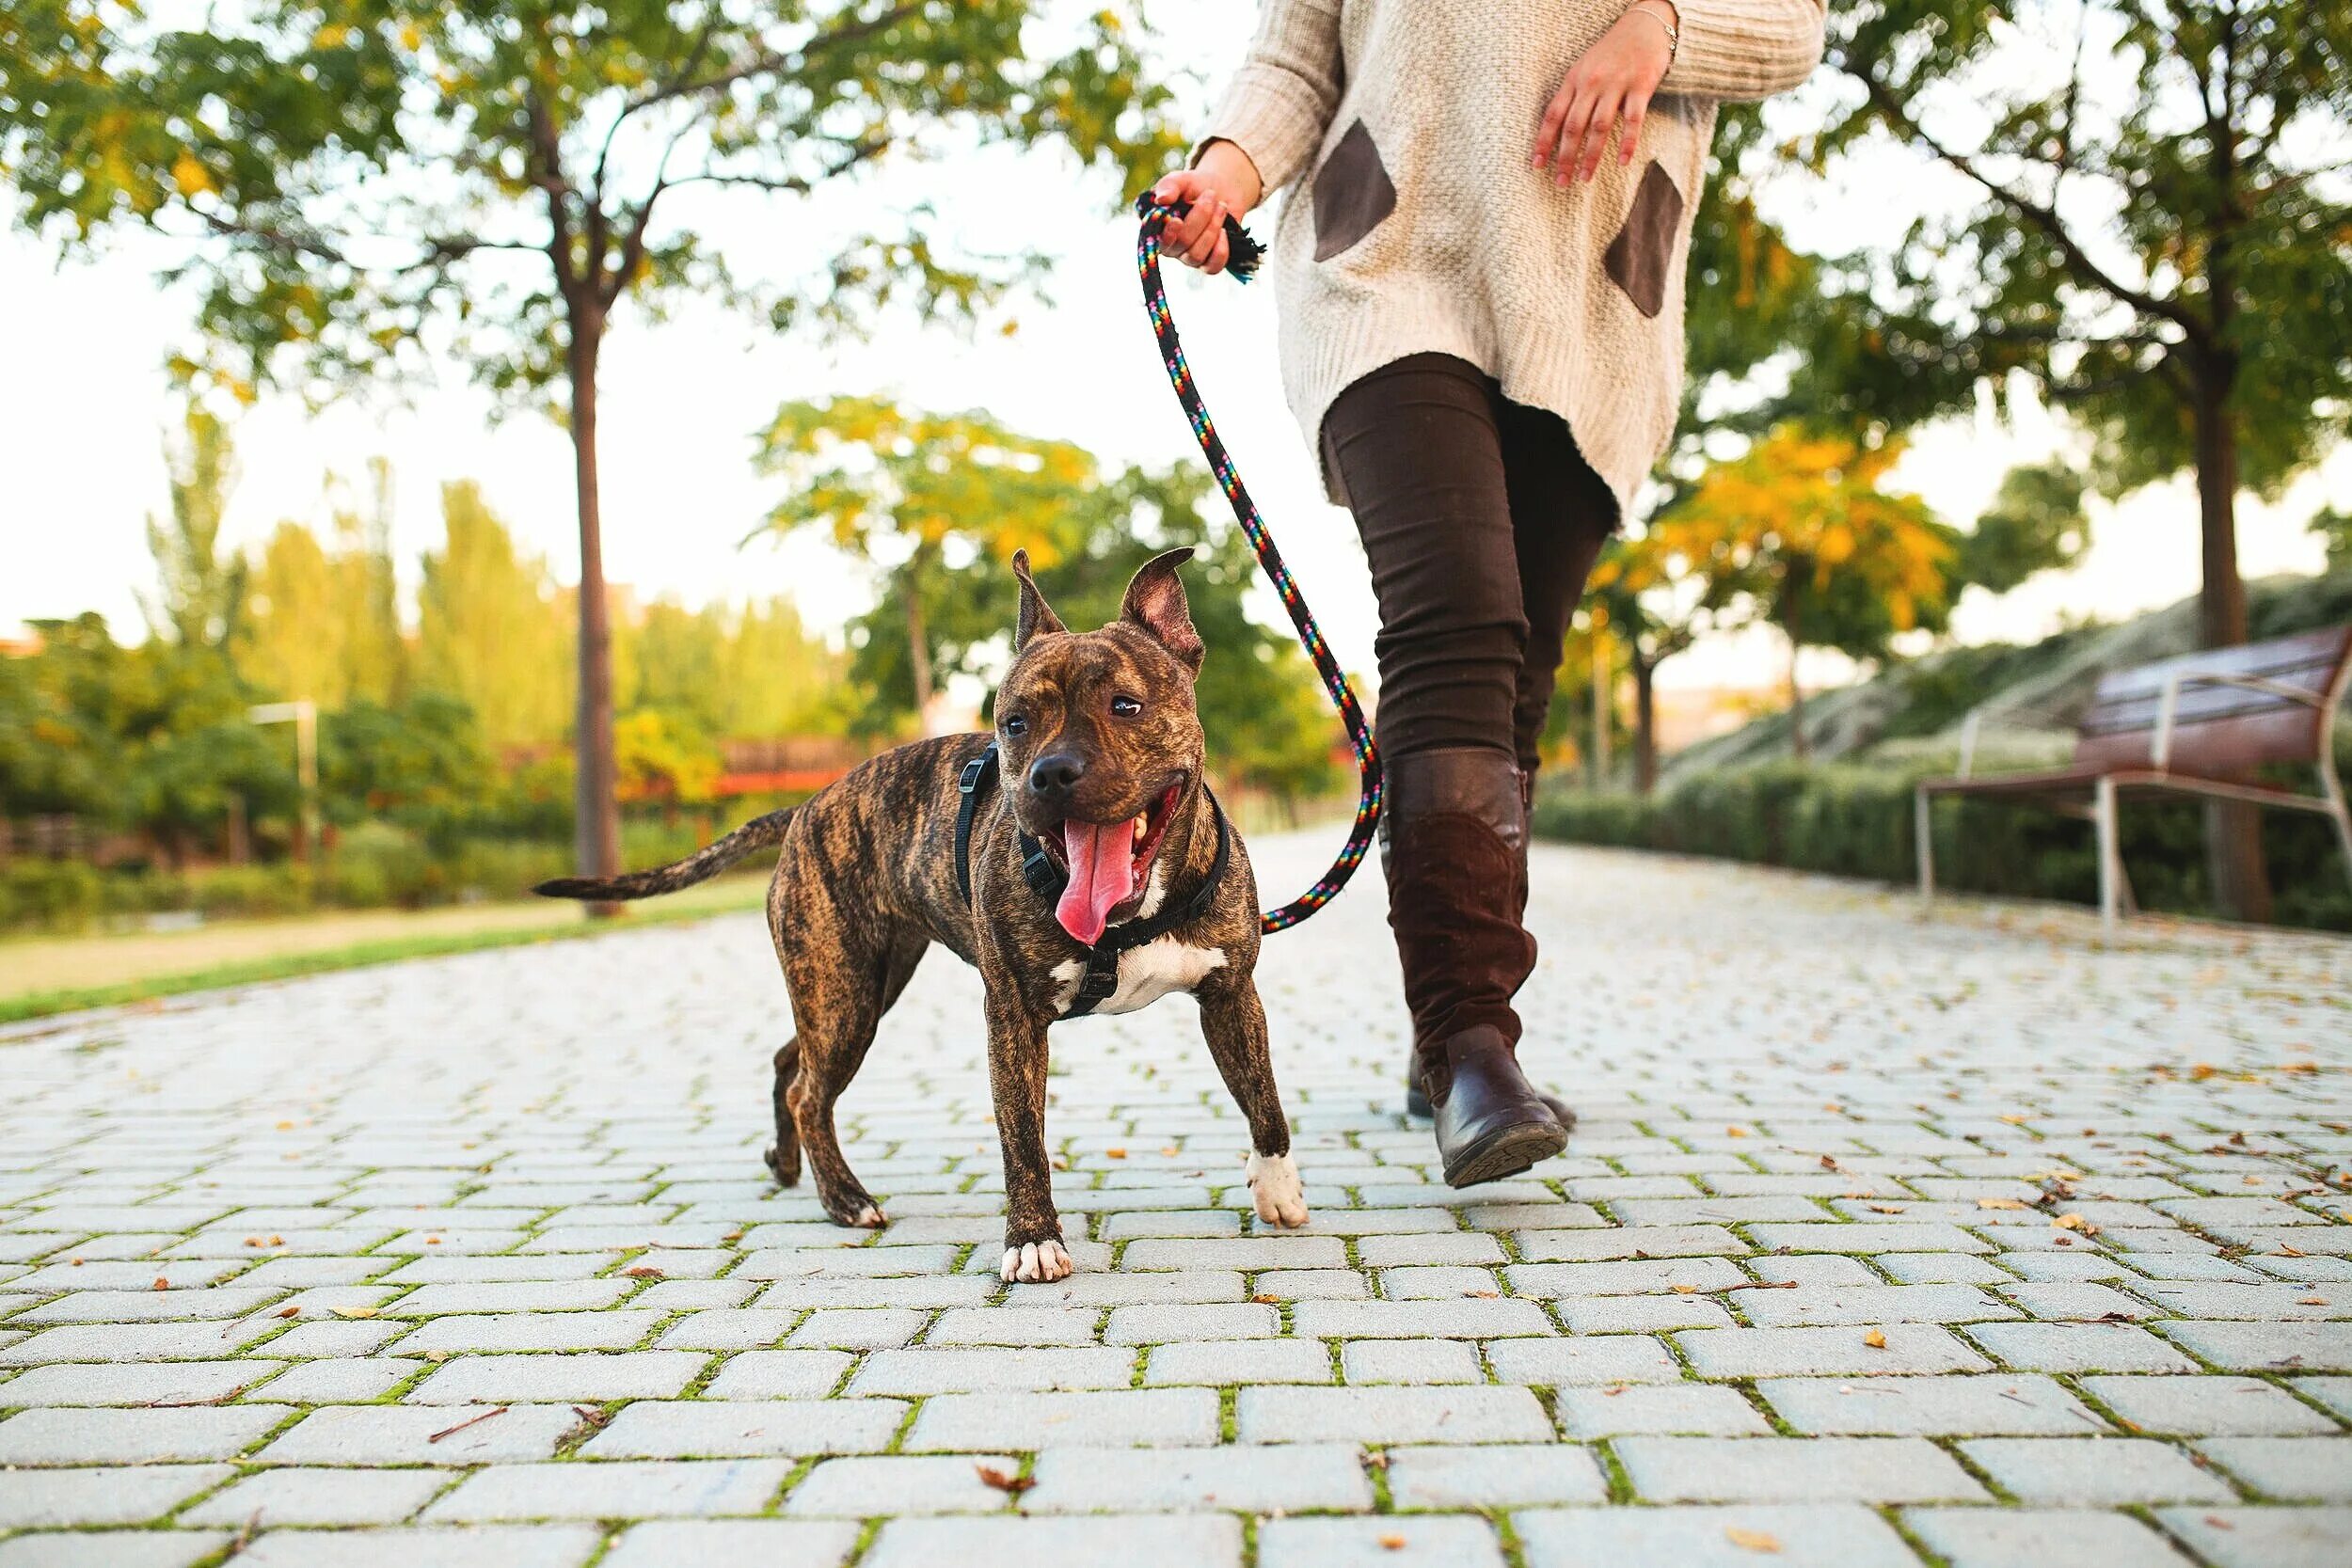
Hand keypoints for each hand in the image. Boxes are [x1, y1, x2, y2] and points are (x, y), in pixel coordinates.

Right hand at [1150, 141, 1263, 274]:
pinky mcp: (1208, 263)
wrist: (1220, 191)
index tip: (1177, 221)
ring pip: (1196, 255)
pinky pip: (1212, 267)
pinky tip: (1224, 232)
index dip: (1167, 235)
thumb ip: (1169, 186)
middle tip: (1211, 195)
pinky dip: (1220, 250)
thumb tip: (1162, 199)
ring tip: (1221, 206)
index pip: (1156, 240)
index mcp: (1157, 228)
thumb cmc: (1195, 186)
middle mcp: (1169, 246)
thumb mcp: (1181, 180)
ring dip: (1212, 228)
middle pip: (1182, 244)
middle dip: (1200, 217)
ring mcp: (1188, 257)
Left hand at [1535, 1, 1676, 185]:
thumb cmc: (1611, 53)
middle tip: (1560, 183)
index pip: (1553, 115)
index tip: (1537, 165)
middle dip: (1564, 157)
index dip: (1543, 141)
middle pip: (1573, 126)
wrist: (1644, 27)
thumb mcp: (1584, 68)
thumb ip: (1573, 95)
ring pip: (1599, 127)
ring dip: (1591, 156)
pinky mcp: (1641, 86)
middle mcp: (1591, 83)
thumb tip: (1559, 131)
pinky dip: (1627, 143)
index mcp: (1574, 79)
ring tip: (1584, 177)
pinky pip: (1632, 120)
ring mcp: (1616, 84)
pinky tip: (1623, 162)